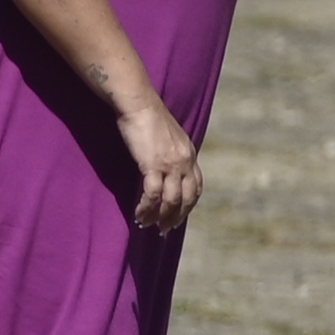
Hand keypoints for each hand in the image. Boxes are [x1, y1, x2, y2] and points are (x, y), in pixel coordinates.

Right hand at [119, 93, 201, 235]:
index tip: (177, 216)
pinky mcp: (153, 165)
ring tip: (147, 225)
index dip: (188, 206)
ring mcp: (171, 165)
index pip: (195, 187)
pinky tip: (139, 214)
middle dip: (176, 217)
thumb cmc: (148, 116)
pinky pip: (152, 194)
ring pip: (170, 200)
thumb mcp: (166, 136)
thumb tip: (162, 164)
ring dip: (159, 216)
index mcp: (190, 155)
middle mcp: (185, 162)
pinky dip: (146, 207)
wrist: (139, 104)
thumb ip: (170, 152)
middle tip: (164, 230)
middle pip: (186, 198)